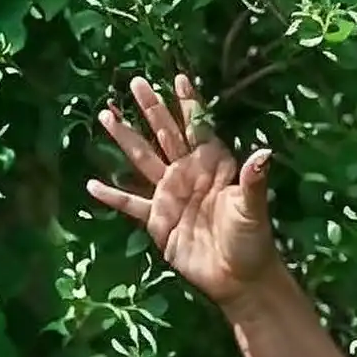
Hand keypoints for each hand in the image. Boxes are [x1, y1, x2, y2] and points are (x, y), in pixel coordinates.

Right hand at [87, 78, 271, 296]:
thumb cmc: (251, 239)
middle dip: (150, 108)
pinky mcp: (157, 219)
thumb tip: (264, 154)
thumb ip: (253, 180)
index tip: (178, 78)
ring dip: (125, 138)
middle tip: (135, 82)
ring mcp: (170, 195)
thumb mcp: (252, 207)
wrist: (237, 278)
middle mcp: (189, 173)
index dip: (189, 104)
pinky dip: (112, 195)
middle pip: (165, 133)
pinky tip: (92, 184)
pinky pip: (130, 204)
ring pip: (142, 159)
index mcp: (214, 165)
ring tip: (106, 114)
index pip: (198, 127)